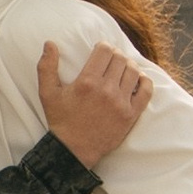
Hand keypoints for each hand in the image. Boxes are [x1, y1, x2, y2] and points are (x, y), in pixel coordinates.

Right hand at [39, 37, 149, 166]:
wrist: (73, 150)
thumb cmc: (60, 120)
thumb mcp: (47, 93)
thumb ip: (46, 66)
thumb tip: (49, 43)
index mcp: (87, 82)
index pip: (104, 51)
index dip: (103, 46)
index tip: (101, 50)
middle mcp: (106, 90)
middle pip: (120, 59)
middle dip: (115, 55)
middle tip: (110, 60)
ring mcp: (121, 103)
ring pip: (133, 72)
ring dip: (128, 66)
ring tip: (122, 69)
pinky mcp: (131, 115)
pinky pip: (146, 91)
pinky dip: (144, 82)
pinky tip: (137, 80)